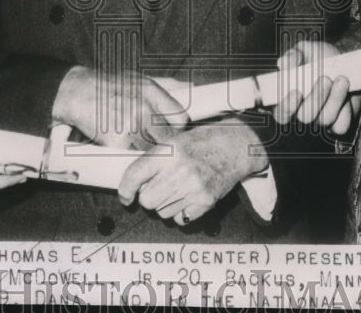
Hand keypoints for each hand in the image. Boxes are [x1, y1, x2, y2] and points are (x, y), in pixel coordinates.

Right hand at [52, 66, 188, 149]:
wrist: (77, 92)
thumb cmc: (109, 85)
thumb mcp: (139, 78)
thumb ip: (165, 85)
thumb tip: (190, 88)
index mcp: (151, 92)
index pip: (181, 118)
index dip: (179, 130)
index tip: (173, 134)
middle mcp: (144, 109)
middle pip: (169, 139)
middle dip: (165, 146)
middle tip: (159, 148)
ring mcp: (130, 127)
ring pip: (152, 151)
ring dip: (149, 156)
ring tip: (143, 153)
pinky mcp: (116, 142)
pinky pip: (132, 158)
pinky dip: (131, 159)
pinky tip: (126, 152)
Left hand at [117, 120, 267, 225]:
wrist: (235, 146)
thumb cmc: (203, 141)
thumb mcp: (175, 141)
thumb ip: (155, 159)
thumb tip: (133, 185)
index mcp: (169, 151)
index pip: (135, 175)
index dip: (125, 189)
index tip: (126, 197)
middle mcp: (179, 170)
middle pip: (147, 200)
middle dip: (149, 196)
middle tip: (160, 187)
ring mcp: (193, 188)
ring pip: (161, 213)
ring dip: (165, 205)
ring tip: (178, 189)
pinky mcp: (205, 201)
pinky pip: (180, 219)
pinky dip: (181, 212)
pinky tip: (188, 197)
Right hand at [273, 41, 358, 134]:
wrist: (346, 65)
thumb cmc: (320, 58)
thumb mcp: (305, 51)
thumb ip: (293, 56)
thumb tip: (283, 63)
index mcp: (288, 99)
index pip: (280, 113)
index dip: (286, 106)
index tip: (296, 91)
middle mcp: (302, 114)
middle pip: (305, 117)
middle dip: (315, 98)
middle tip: (325, 78)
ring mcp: (320, 121)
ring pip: (325, 120)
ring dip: (334, 99)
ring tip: (342, 79)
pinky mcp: (338, 124)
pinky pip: (341, 125)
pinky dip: (346, 110)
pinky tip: (348, 93)